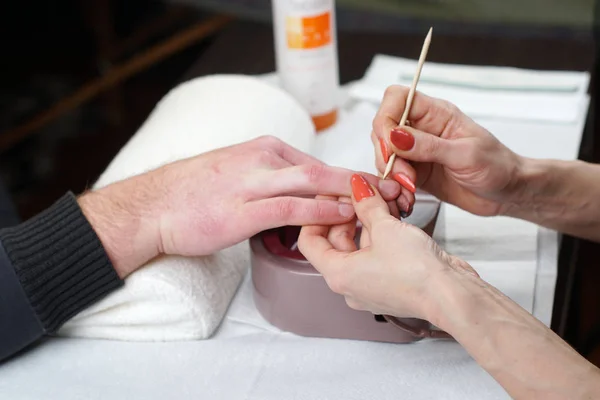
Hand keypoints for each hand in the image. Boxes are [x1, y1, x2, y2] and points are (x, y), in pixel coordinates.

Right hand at [81, 136, 401, 276]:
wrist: (153, 206)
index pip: (315, 163)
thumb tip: (297, 194)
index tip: (372, 188)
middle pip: (322, 170)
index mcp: (262, 150)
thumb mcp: (237, 173)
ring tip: (380, 205)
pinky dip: (320, 211)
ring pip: (312, 184)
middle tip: (393, 191)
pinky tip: (342, 217)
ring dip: (350, 195)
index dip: (348, 178)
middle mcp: (261, 161)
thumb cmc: (194, 193)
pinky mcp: (241, 210)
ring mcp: (251, 184)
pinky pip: (290, 208)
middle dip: (361, 181)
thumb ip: (269, 180)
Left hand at [298, 173, 476, 319]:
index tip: (330, 195)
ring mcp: (371, 285)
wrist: (451, 295)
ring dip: (369, 218)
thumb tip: (358, 189)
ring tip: (382, 196)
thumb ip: (367, 204)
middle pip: (336, 239)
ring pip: (360, 243)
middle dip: (349, 210)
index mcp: (338, 275)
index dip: (317, 214)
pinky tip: (393, 212)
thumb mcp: (385, 228)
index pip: (309, 241)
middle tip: (360, 188)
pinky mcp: (391, 282)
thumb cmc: (417, 274)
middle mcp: (351, 284)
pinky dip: (382, 231)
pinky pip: (378, 252)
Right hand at [373, 86, 523, 216]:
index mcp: (436, 113)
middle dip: (386, 152)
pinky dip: (394, 186)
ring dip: (390, 172)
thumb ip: (428, 146)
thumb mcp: (465, 155)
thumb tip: (394, 136)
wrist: (507, 193)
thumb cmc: (497, 167)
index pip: (396, 99)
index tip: (390, 142)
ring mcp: (416, 150)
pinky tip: (409, 195)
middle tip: (405, 173)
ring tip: (410, 187)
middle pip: (383, 128)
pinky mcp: (414, 171)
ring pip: (383, 153)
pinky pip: (391, 174)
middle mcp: (422, 128)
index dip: (386, 117)